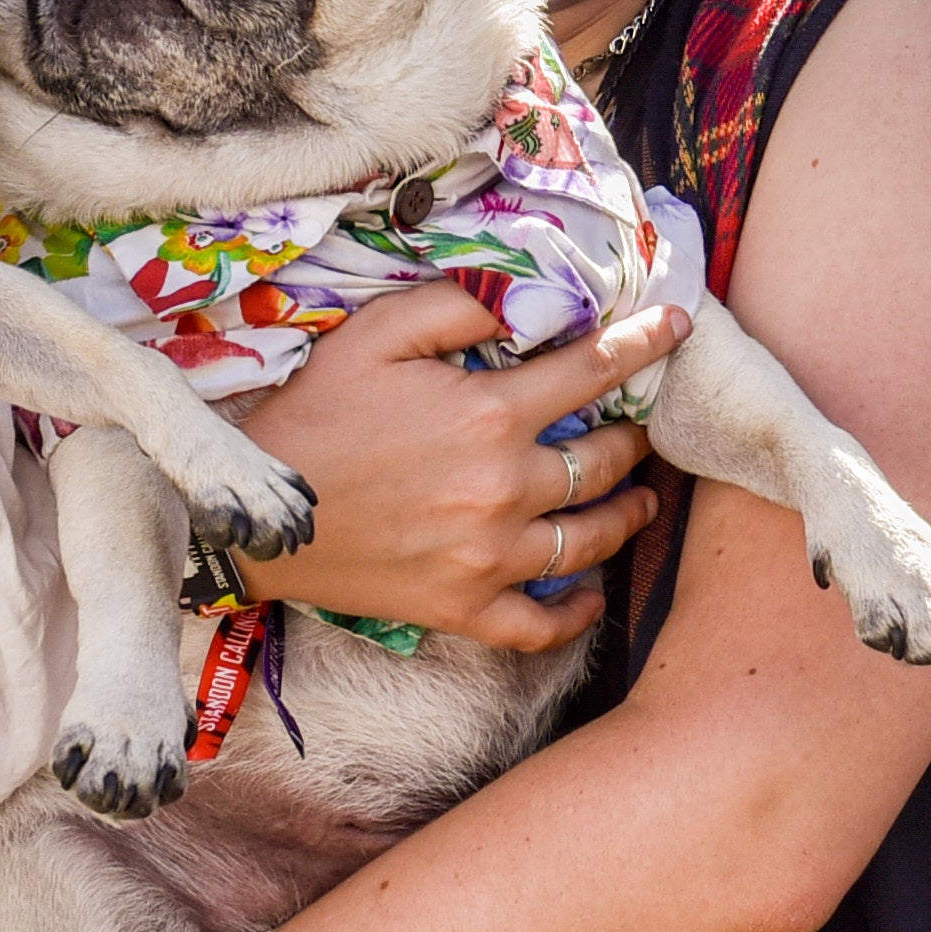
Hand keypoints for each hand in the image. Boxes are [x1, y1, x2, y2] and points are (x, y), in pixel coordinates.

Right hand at [221, 281, 682, 649]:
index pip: (594, 371)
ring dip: (627, 515)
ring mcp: (490, 558)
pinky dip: (576, 614)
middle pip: (604, 461)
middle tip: (645, 426)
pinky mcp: (463, 609)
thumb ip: (457, 307)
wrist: (254, 514)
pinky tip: (593, 597)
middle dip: (634, 436)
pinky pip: (541, 625)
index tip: (676, 328)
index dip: (644, 344)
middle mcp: (505, 490)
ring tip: (642, 500)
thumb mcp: (376, 334)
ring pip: (589, 540)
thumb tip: (525, 306)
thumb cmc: (313, 415)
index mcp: (491, 415)